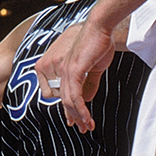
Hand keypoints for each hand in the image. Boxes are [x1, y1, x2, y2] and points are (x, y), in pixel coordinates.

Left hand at [34, 17, 122, 131]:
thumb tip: (87, 99)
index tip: (75, 119)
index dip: (67, 108)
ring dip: (79, 116)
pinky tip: (86, 118)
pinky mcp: (73, 70)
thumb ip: (88, 83)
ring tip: (87, 126)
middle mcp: (55, 69)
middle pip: (62, 99)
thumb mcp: (92, 68)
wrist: (100, 27)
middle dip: (73, 116)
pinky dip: (81, 109)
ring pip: (68, 100)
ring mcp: (62, 70)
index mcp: (56, 67)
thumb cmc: (97, 43)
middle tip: (82, 127)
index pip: (58, 93)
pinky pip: (74, 95)